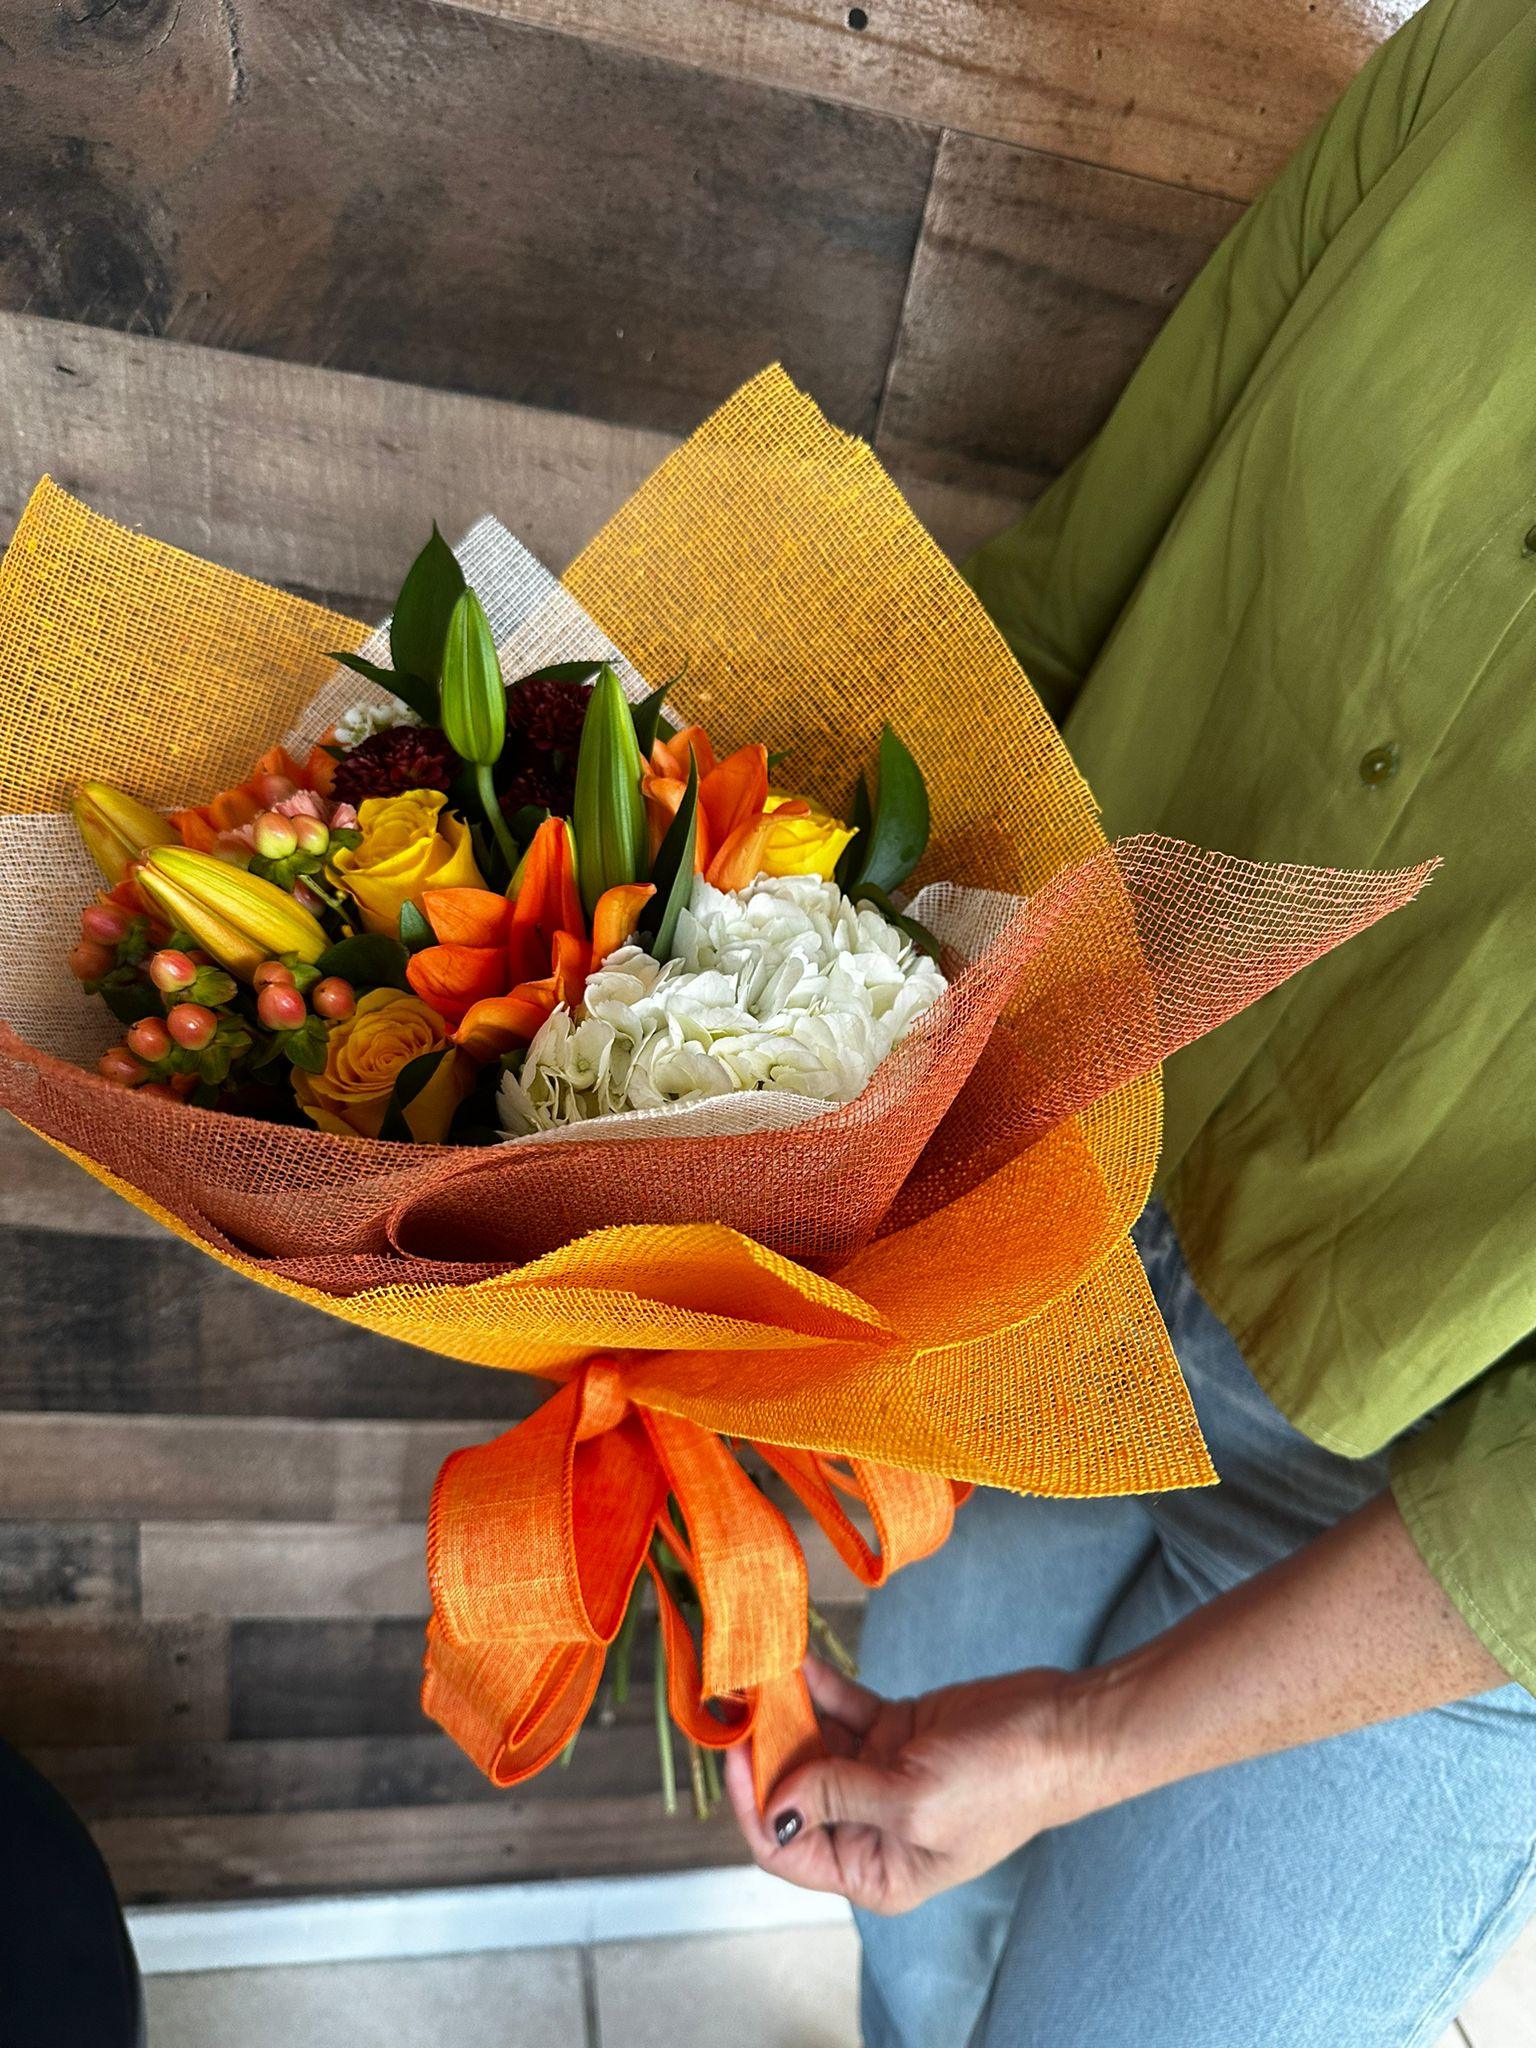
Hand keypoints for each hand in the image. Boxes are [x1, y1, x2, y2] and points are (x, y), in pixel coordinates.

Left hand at [723, 1655, 1101, 1915]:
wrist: (1063, 1729)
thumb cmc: (1003, 1782)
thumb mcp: (912, 1801)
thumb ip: (836, 1797)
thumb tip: (773, 1804)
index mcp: (873, 1870)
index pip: (785, 1849)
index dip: (751, 1802)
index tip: (731, 1749)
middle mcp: (868, 1827)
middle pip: (791, 1789)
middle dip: (762, 1746)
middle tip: (735, 1695)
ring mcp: (879, 1774)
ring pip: (811, 1742)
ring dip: (785, 1708)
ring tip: (757, 1667)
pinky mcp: (895, 1730)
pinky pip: (840, 1708)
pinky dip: (816, 1685)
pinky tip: (795, 1660)